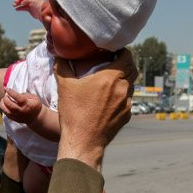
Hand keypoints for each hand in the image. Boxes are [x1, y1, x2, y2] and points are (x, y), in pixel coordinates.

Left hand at [0, 88, 42, 124]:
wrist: (36, 117)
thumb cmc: (35, 105)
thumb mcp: (34, 97)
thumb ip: (26, 94)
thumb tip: (17, 94)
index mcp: (27, 104)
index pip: (18, 98)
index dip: (11, 93)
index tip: (6, 88)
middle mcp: (21, 111)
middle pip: (10, 105)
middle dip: (5, 98)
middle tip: (5, 95)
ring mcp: (17, 116)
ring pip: (6, 111)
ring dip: (2, 104)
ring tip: (3, 100)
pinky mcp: (14, 119)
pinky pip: (6, 114)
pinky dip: (3, 108)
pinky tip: (5, 105)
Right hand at [13, 0, 43, 20]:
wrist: (42, 13)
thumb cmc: (38, 5)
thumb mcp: (31, 0)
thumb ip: (25, 0)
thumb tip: (21, 3)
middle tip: (15, 3)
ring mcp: (30, 4)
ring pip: (22, 2)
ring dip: (17, 3)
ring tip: (14, 6)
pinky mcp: (29, 9)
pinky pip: (23, 7)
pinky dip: (19, 8)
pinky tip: (16, 9)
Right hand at [54, 49, 136, 168]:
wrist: (83, 141)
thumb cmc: (74, 113)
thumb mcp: (64, 86)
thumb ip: (63, 65)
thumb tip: (59, 54)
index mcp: (110, 78)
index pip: (127, 56)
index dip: (122, 51)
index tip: (114, 51)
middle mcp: (122, 89)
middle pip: (132, 69)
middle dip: (125, 64)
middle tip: (114, 62)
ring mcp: (126, 103)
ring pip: (131, 85)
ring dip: (124, 80)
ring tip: (111, 81)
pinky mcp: (126, 116)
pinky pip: (127, 100)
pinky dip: (121, 96)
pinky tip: (109, 99)